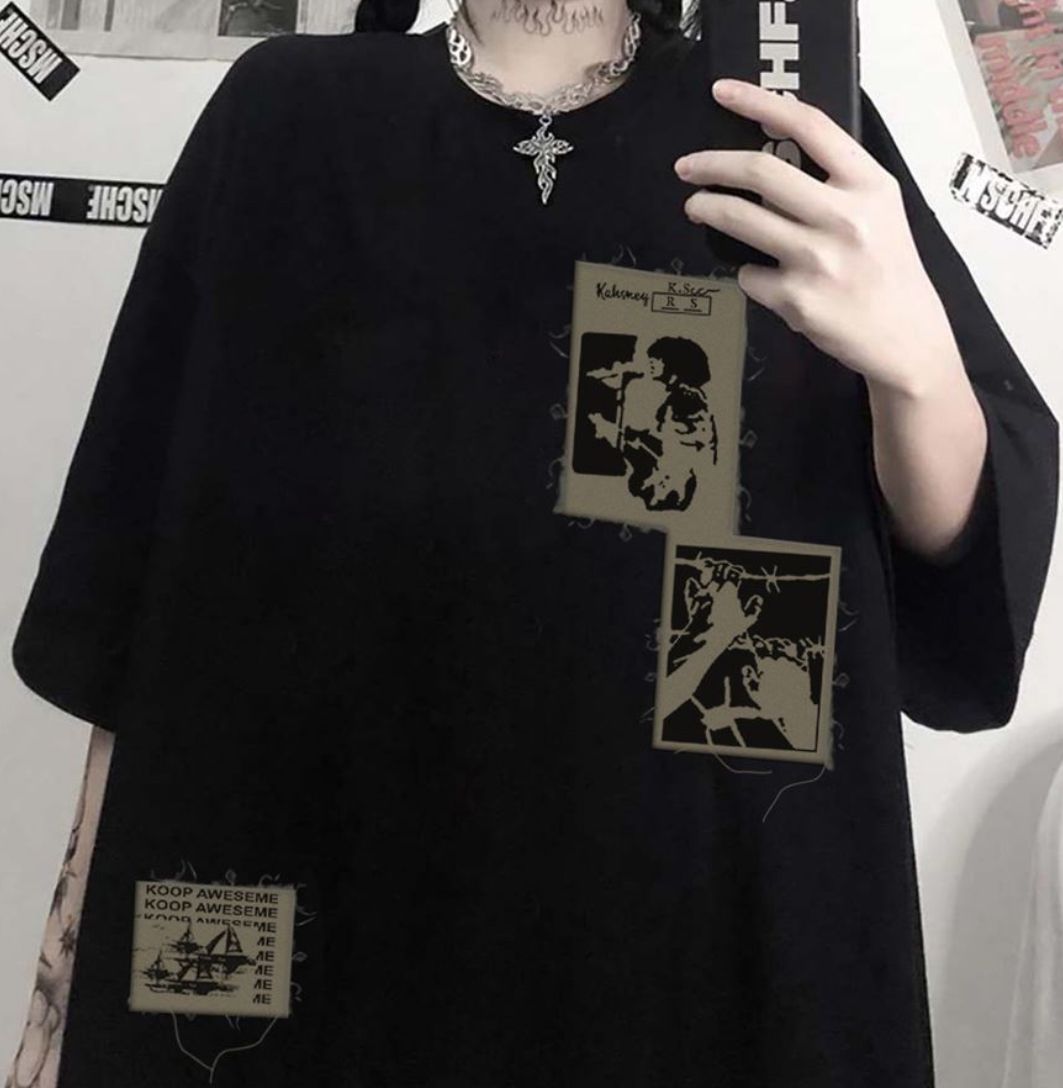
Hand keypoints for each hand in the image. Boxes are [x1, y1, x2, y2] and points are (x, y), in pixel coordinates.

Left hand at [675, 79, 962, 395]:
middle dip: (711, 164)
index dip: (760, 102)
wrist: (905, 337)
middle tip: (687, 168)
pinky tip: (768, 281)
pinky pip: (750, 275)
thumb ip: (836, 181)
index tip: (722, 93)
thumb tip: (768, 162)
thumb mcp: (878, 210)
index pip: (809, 125)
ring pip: (741, 219)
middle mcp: (845, 216)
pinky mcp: (796, 300)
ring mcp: (818, 259)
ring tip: (696, 207)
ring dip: (707, 209)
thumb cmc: (886, 268)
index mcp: (869, 184)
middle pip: (761, 171)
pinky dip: (749, 274)